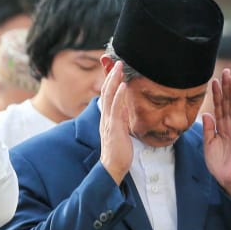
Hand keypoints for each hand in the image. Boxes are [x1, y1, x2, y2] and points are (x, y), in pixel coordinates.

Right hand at [98, 64, 133, 184]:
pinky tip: (122, 85)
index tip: (115, 70)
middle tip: (117, 62)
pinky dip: (119, 95)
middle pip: (105, 92)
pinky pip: (115, 107)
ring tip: (119, 67)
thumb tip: (126, 110)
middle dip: (111, 76)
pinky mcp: (114, 126)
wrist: (113, 166)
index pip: (107, 96)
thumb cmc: (118, 152)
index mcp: (106, 118)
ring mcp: (108, 121)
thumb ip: (121, 120)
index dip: (110, 82)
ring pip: (108, 96)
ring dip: (114, 80)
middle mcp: (105, 117)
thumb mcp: (121, 132)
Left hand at [201, 68, 230, 207]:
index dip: (217, 94)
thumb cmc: (219, 164)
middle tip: (226, 71)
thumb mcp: (209, 144)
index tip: (214, 80)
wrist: (227, 179)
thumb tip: (205, 113)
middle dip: (227, 88)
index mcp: (221, 127)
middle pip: (228, 103)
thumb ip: (208, 129)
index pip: (219, 106)